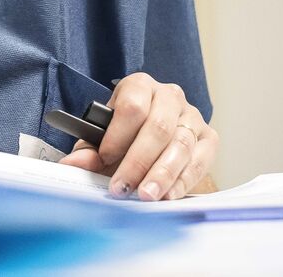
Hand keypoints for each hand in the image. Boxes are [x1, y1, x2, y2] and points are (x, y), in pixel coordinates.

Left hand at [56, 73, 216, 200]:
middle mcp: (169, 96)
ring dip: (162, 175)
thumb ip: (89, 150)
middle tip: (124, 188)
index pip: (132, 106)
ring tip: (146, 196)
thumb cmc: (126, 134)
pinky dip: (183, 180)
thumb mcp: (104, 138)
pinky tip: (168, 195)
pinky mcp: (208, 137)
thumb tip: (73, 163)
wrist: (154, 137)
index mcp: (139, 86)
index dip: (118, 135)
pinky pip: (200, 159)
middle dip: (138, 162)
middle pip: (157, 127)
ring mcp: (192, 115)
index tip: (104, 159)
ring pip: (180, 144)